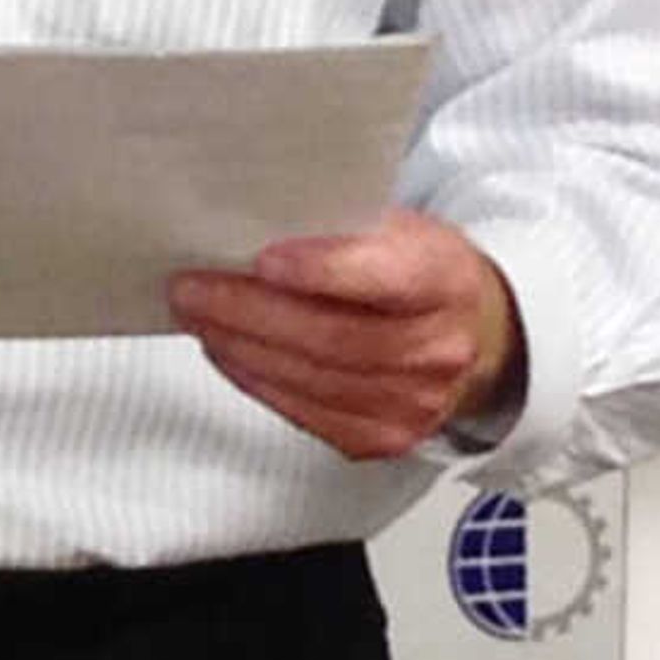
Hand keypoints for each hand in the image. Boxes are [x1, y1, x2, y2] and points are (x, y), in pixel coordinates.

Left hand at [166, 208, 523, 460]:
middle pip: (332, 338)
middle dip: (247, 312)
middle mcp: (439, 349)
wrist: (469, 332)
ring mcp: (415, 403)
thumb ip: (336, 225)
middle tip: (189, 287)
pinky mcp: (384, 438)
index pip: (385, 278)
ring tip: (195, 315)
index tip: (264, 258)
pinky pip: (306, 413)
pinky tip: (226, 351)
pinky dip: (255, 380)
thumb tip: (246, 221)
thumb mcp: (394, 226)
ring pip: (311, 379)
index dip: (323, 270)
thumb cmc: (416, 269)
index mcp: (446, 280)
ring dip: (238, 346)